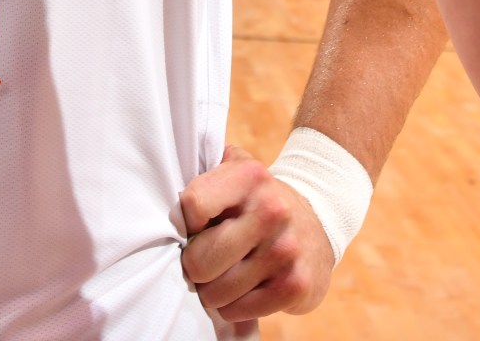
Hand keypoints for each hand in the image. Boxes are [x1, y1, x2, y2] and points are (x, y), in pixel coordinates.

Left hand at [180, 145, 333, 320]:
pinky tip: (245, 288)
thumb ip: (200, 168)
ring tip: (226, 273)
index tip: (196, 225)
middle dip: (195, 265)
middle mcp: (272, 209)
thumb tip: (160, 191)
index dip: (185, 222)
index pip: (192, 205)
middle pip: (198, 260)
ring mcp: (286, 249)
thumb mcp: (234, 168)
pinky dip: (234, 306)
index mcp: (250, 176)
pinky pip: (238, 311)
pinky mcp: (296, 285)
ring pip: (215, 292)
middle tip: (207, 258)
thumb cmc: (257, 198)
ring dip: (213, 290)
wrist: (319, 220)